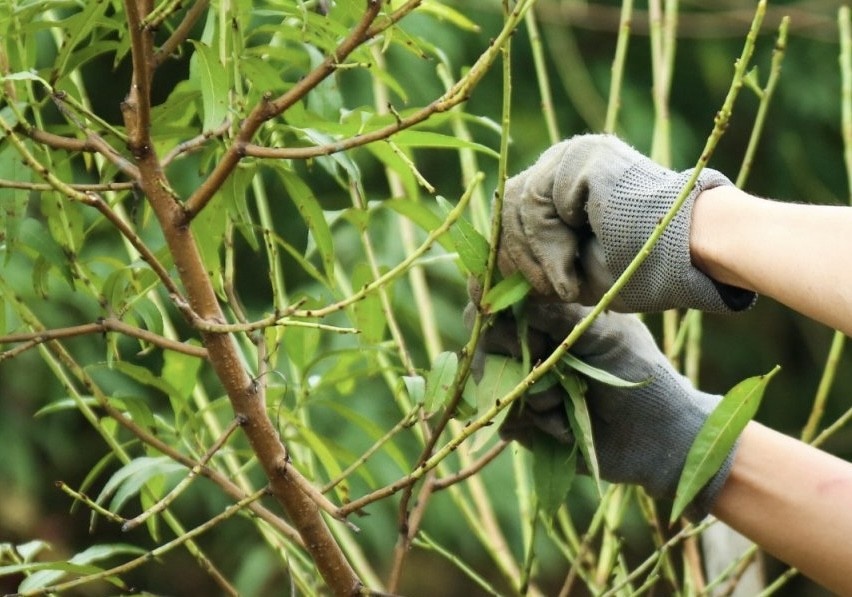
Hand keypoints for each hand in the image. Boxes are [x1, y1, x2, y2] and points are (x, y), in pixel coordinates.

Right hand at [474, 299, 737, 519]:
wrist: (659, 436)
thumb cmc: (639, 373)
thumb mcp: (606, 333)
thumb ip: (560, 315)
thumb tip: (517, 300)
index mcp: (547, 318)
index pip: (499, 305)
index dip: (501, 317)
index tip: (534, 336)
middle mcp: (529, 349)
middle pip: (485, 343)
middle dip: (516, 357)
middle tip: (550, 366)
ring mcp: (524, 387)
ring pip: (494, 383)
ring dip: (532, 394)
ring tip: (566, 401)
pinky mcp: (525, 424)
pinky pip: (505, 419)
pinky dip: (535, 423)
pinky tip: (564, 426)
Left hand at [498, 134, 755, 312]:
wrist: (689, 257)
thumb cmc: (641, 269)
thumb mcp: (571, 269)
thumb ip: (533, 258)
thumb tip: (478, 279)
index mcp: (565, 183)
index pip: (510, 211)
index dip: (506, 254)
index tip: (510, 291)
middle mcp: (565, 160)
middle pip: (507, 208)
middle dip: (517, 260)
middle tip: (544, 292)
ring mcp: (572, 154)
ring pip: (517, 210)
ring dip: (536, 260)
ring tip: (566, 285)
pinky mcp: (580, 157)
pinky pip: (536, 206)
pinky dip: (548, 248)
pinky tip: (571, 270)